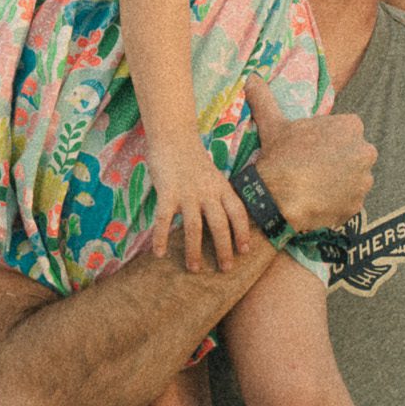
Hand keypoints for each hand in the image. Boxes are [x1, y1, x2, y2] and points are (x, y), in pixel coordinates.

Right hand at [147, 137, 250, 271]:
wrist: (173, 136)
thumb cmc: (193, 159)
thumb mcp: (214, 176)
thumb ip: (219, 196)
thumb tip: (226, 222)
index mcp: (222, 187)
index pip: (238, 213)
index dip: (243, 232)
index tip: (245, 250)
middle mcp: (208, 191)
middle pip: (220, 224)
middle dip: (224, 249)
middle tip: (225, 269)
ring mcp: (187, 192)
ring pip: (194, 227)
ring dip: (194, 250)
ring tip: (194, 269)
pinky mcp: (167, 192)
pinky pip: (163, 219)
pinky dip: (161, 238)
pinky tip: (159, 253)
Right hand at [245, 76, 375, 233]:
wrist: (278, 198)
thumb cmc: (280, 156)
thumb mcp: (273, 123)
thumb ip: (265, 98)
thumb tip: (250, 77)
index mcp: (351, 126)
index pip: (345, 131)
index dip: (327, 141)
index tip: (311, 150)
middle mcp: (365, 151)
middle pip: (353, 155)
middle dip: (338, 161)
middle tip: (313, 169)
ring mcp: (363, 181)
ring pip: (353, 180)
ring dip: (340, 183)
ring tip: (314, 186)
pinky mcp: (357, 206)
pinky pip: (349, 203)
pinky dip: (337, 204)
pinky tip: (318, 201)